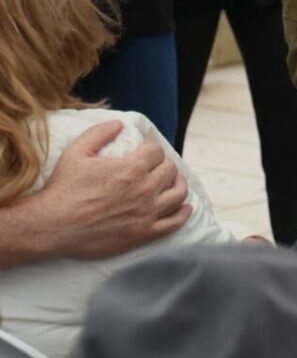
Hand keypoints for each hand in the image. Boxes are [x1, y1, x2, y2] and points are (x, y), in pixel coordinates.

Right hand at [16, 120, 190, 260]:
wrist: (52, 226)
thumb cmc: (63, 189)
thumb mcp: (76, 152)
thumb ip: (99, 133)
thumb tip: (120, 124)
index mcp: (132, 168)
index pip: (156, 152)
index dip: (150, 150)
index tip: (145, 154)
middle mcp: (145, 189)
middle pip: (170, 170)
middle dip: (164, 165)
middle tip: (157, 168)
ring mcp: (147, 213)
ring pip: (178, 194)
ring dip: (178, 185)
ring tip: (173, 183)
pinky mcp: (144, 233)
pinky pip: (174, 223)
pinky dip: (183, 213)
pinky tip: (184, 208)